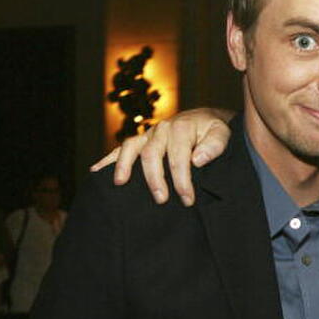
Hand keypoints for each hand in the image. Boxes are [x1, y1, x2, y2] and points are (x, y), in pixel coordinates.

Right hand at [90, 108, 233, 205]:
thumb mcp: (222, 134)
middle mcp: (162, 129)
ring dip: (125, 166)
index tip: (187, 199)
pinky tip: (96, 171)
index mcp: (181, 128)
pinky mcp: (142, 140)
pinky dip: (108, 159)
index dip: (182, 180)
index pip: (178, 157)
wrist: (206, 119)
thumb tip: (197, 159)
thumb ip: (214, 145)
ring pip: (131, 148)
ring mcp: (149, 134)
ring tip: (121, 184)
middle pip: (152, 154)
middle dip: (155, 179)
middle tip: (162, 200)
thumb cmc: (214, 130)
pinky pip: (122, 148)